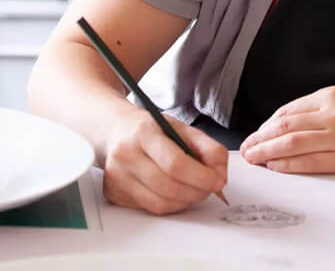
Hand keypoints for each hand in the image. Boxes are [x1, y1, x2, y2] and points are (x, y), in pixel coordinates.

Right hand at [102, 105, 227, 214]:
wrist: (115, 131)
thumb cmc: (151, 129)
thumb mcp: (179, 127)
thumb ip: (206, 146)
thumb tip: (220, 173)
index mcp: (143, 132)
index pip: (175, 163)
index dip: (201, 176)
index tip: (218, 180)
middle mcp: (125, 155)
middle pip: (168, 187)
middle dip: (197, 191)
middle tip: (210, 187)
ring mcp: (117, 177)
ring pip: (160, 203)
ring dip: (186, 201)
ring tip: (195, 189)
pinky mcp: (114, 194)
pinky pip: (150, 208)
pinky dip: (170, 205)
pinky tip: (176, 193)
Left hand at [240, 85, 334, 174]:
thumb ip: (325, 111)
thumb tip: (292, 126)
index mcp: (334, 95)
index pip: (289, 110)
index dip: (267, 125)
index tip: (256, 135)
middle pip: (286, 126)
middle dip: (261, 138)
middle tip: (246, 150)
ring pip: (294, 143)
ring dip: (268, 152)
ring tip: (254, 160)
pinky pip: (314, 163)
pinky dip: (291, 165)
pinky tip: (278, 168)